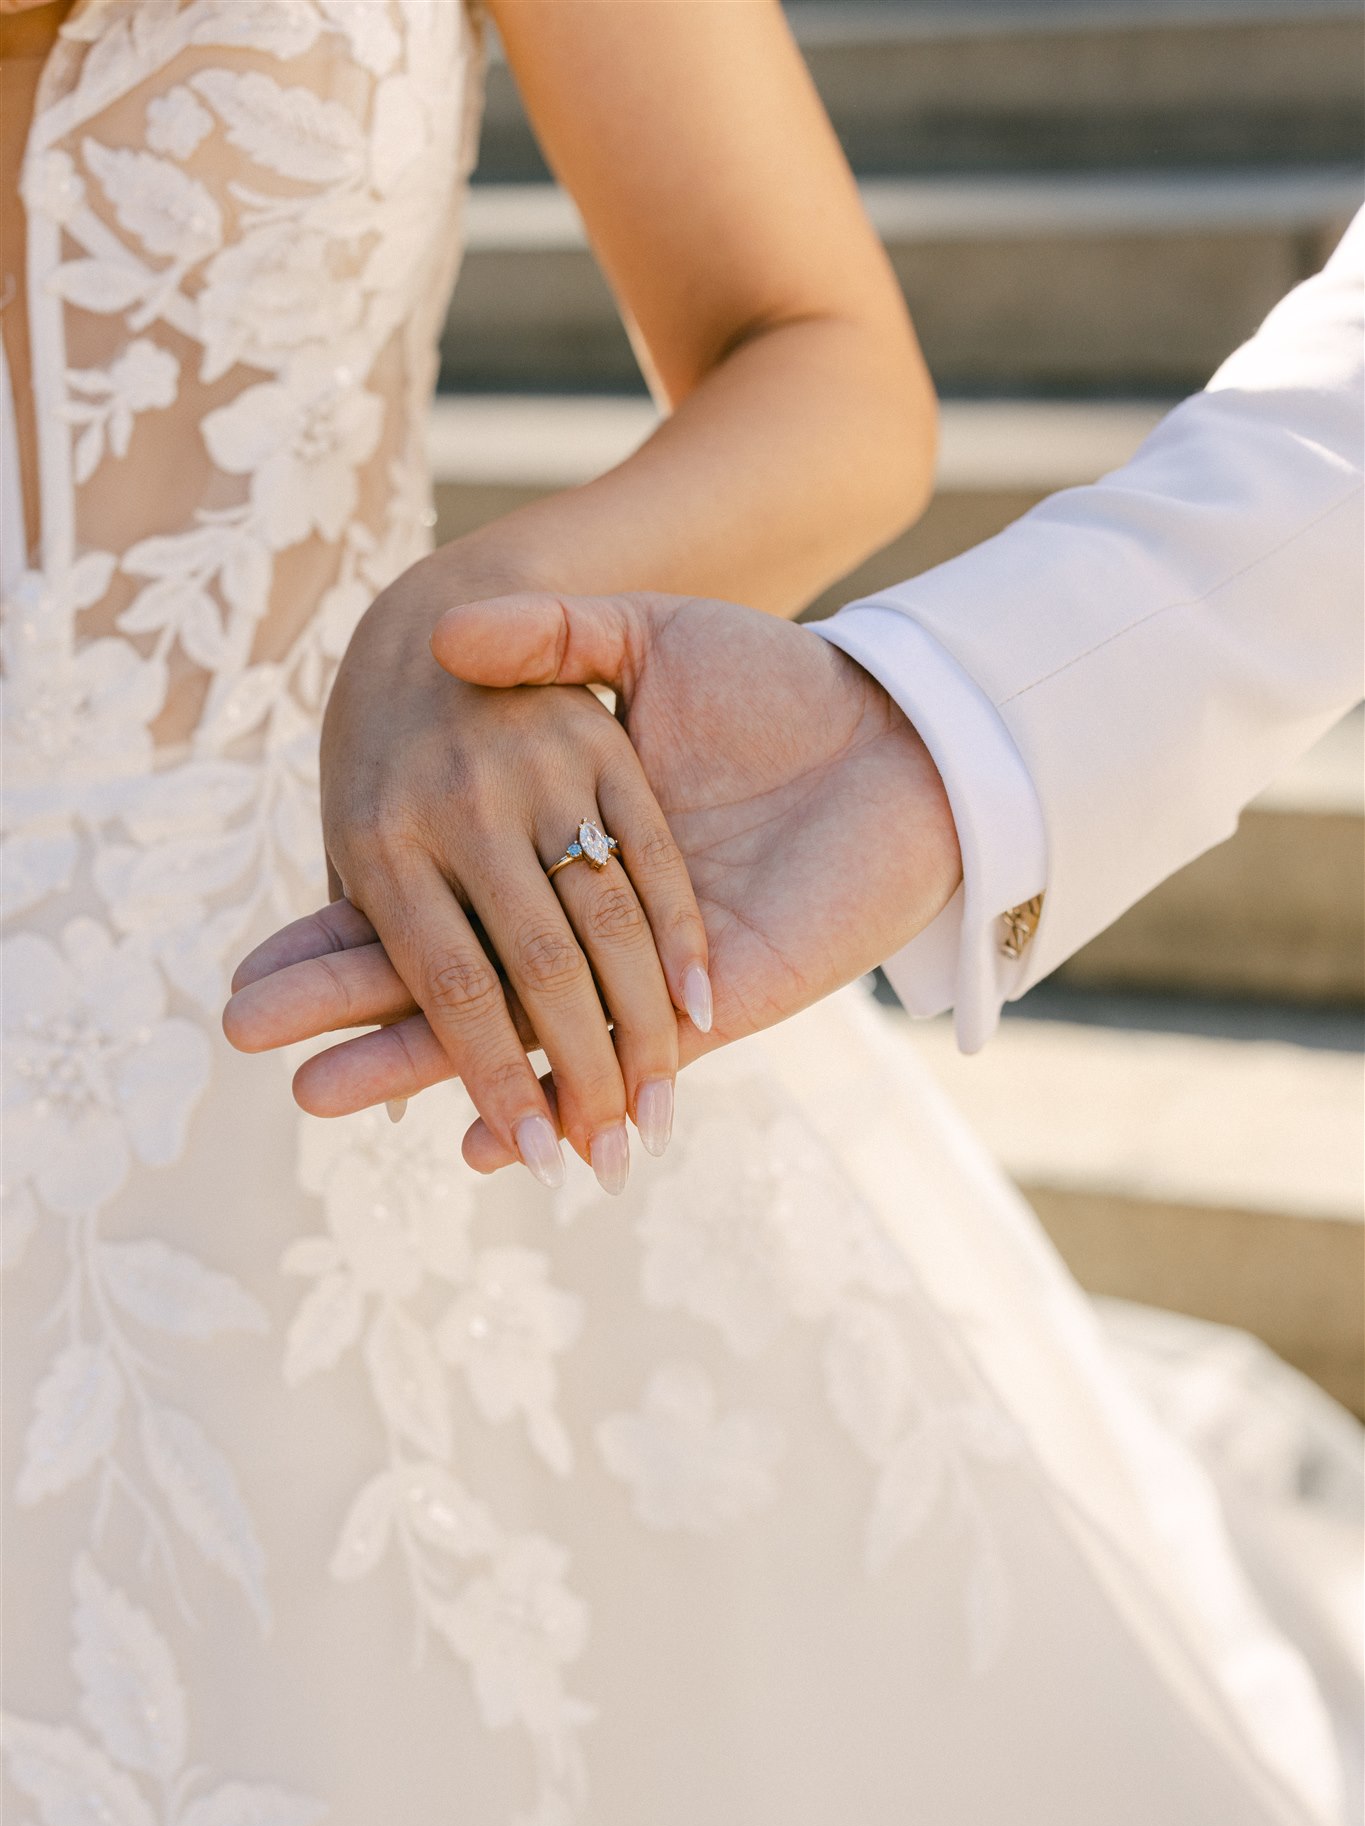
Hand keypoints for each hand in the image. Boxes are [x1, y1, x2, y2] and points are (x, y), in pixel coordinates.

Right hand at [227, 592, 961, 1172]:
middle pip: (442, 978)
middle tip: (244, 1040)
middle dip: (346, 1008)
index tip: (247, 968)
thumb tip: (445, 631)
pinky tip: (473, 1143)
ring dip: (419, 1065)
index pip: (418, 909)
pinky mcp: (717, 996)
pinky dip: (550, 1089)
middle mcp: (577, 919)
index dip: (333, 937)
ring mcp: (642, 969)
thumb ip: (555, 638)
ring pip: (512, 1029)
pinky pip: (622, 1052)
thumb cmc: (772, 683)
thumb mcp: (645, 641)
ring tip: (315, 1095)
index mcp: (545, 844)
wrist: (902, 735)